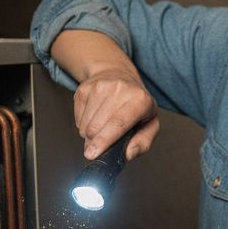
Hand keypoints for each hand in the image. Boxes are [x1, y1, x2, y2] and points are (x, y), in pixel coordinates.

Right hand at [52, 29, 159, 160]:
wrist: (118, 74)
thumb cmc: (136, 103)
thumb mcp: (150, 123)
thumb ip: (142, 143)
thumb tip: (128, 154)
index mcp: (140, 100)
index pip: (118, 123)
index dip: (104, 140)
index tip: (92, 154)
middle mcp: (120, 89)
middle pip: (97, 126)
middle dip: (94, 143)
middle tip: (98, 148)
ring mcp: (100, 86)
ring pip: (85, 124)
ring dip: (89, 134)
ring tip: (101, 127)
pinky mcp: (84, 88)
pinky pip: (77, 118)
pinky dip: (84, 124)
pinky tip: (94, 117)